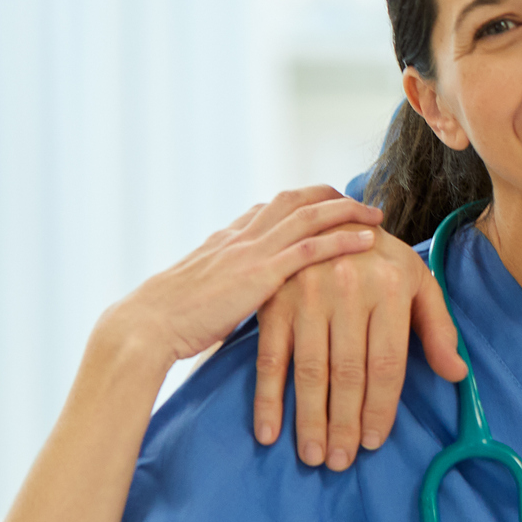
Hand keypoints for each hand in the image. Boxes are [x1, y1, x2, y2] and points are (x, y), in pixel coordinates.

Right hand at [88, 187, 382, 373]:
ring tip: (376, 214)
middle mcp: (240, 235)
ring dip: (346, 211)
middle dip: (330, 196)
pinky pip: (311, 248)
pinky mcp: (259, 274)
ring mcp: (250, 251)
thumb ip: (222, 289)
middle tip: (358, 201)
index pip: (269, 208)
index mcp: (225, 239)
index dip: (301, 203)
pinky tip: (368, 240)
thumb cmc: (167, 322)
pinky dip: (343, 240)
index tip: (324, 204)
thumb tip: (236, 301)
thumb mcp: (198, 295)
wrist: (145, 326)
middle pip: (294, 200)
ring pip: (309, 215)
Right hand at [253, 219, 464, 468]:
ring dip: (310, 419)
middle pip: (349, 373)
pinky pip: (270, 357)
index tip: (373, 442)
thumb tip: (457, 374)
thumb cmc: (381, 258)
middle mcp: (350, 289)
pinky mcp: (275, 300)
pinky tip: (269, 432)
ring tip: (314, 455)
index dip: (380, 409)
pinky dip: (267, 398)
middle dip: (344, 424)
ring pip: (310, 370)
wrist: (329, 216)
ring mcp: (308, 294)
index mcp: (391, 287)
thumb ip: (439, 329)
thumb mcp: (419, 282)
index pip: (387, 363)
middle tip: (340, 462)